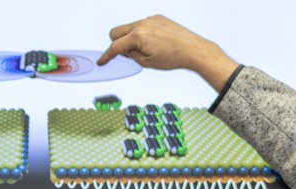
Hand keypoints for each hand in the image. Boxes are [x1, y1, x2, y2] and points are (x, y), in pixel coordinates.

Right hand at [97, 15, 237, 90]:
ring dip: (131, 38)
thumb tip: (124, 51)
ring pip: (129, 28)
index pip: (116, 46)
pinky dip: (142, 33)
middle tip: (128, 54)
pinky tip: (154, 42)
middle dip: (117, 43)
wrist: (192, 49)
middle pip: (116, 32)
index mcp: (138, 37)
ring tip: (147, 49)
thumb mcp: (147, 63)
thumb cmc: (174, 57)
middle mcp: (142, 24)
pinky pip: (142, 25)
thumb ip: (131, 56)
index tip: (102, 61)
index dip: (107, 56)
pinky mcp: (158, 18)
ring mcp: (150, 19)